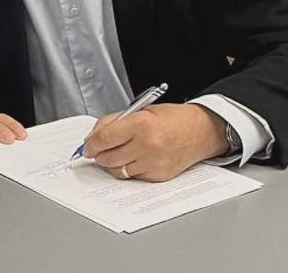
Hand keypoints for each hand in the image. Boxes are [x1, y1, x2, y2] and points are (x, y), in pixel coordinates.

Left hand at [80, 103, 229, 181]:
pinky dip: (129, 169)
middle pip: (108, 158)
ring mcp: (154, 162)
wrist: (201, 132)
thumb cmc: (172, 119)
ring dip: (112, 164)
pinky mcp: (159, 175)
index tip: (86, 146)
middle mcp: (147, 145)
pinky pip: (133, 176)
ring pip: (118, 170)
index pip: (104, 139)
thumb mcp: (140, 111)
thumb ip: (113, 122)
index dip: (90, 144)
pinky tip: (134, 159)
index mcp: (141, 124)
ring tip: (115, 154)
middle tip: (97, 151)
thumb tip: (92, 138)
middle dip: (98, 155)